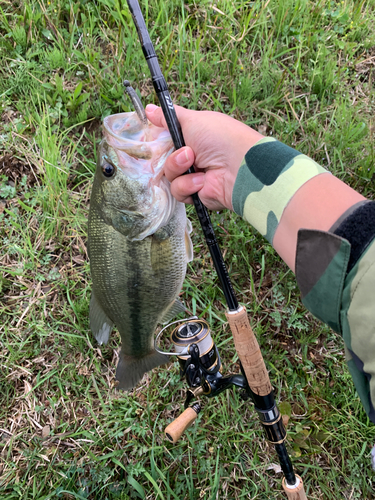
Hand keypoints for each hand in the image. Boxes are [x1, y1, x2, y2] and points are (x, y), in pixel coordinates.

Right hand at [146, 104, 263, 210]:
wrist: (238, 168)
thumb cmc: (219, 138)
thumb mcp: (192, 120)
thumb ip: (168, 117)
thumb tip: (148, 108)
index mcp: (193, 136)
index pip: (167, 139)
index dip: (159, 140)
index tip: (152, 136)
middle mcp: (193, 156)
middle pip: (163, 159)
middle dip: (170, 155)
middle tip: (185, 151)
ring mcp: (194, 175)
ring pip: (168, 175)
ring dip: (178, 167)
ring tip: (194, 162)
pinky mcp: (196, 194)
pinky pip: (178, 190)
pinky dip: (188, 185)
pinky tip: (202, 180)